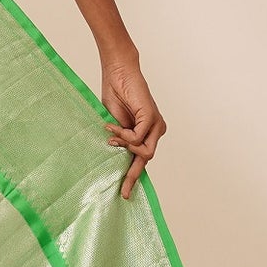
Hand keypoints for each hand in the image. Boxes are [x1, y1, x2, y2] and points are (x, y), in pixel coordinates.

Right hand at [101, 54, 165, 200]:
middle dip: (132, 177)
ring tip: (110, 132)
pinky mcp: (152, 118)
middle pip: (146, 161)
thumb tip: (116, 155)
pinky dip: (123, 136)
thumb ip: (120, 140)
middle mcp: (154, 131)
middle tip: (122, 191)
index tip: (125, 193)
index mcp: (146, 133)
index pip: (142, 159)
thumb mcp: (115, 124)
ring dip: (124, 146)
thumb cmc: (115, 95)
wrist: (118, 73)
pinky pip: (137, 139)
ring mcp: (156, 125)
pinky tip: (111, 126)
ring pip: (144, 153)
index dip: (134, 176)